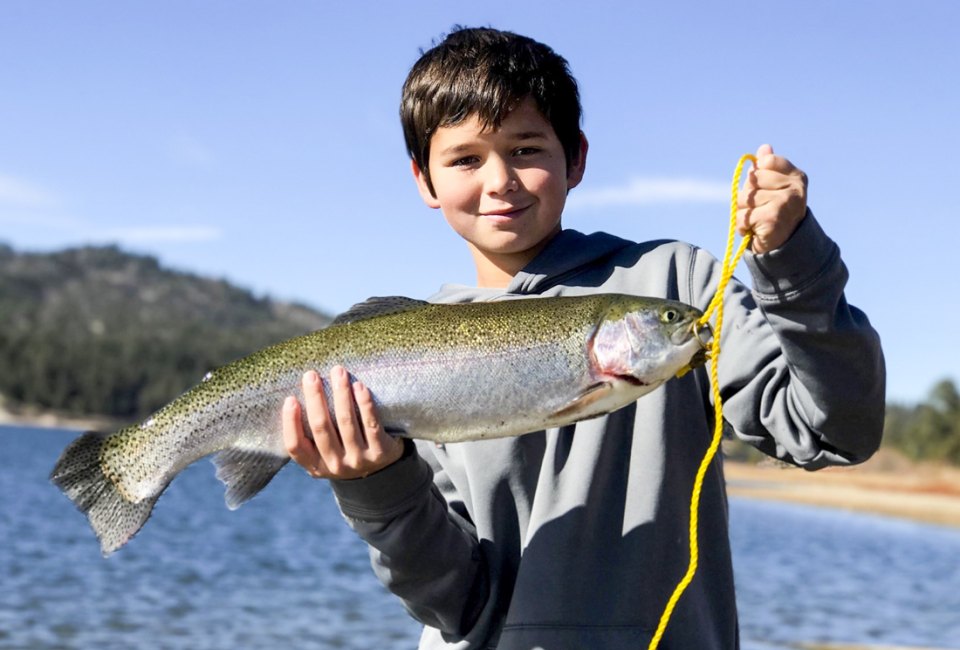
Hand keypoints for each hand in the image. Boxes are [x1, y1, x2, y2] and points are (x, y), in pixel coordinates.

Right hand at [282, 366, 403, 479]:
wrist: (383, 469)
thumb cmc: (345, 450)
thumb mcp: (324, 451)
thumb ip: (310, 434)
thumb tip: (293, 396)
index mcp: (316, 466)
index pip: (295, 446)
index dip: (290, 423)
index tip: (290, 399)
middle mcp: (336, 465)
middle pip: (321, 427)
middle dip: (315, 398)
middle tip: (311, 375)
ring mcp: (359, 460)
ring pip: (346, 421)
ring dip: (341, 393)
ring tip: (338, 371)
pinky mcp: (380, 451)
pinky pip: (371, 423)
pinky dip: (364, 403)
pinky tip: (359, 386)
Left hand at [737, 144, 807, 253]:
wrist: (783, 247)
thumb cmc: (773, 213)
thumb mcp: (771, 188)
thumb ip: (767, 168)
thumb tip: (764, 147)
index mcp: (797, 177)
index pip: (766, 162)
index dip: (758, 175)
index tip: (764, 189)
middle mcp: (795, 189)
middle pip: (752, 180)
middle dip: (747, 196)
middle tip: (760, 209)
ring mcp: (785, 203)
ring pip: (744, 199)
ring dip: (744, 213)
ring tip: (757, 221)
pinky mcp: (772, 218)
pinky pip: (742, 215)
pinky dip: (742, 226)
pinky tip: (754, 230)